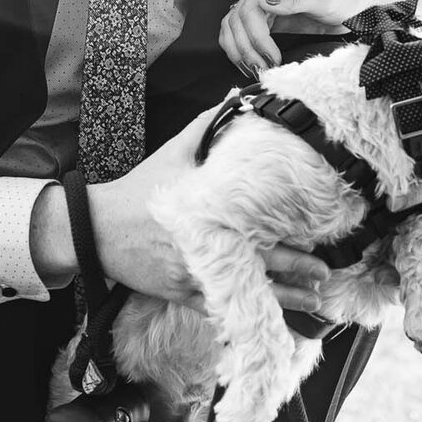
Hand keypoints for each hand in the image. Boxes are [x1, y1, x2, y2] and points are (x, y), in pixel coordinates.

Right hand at [76, 109, 331, 309]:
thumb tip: (236, 97)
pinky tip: (271, 324)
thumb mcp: (175, 152)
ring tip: (313, 302)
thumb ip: (208, 126)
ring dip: (283, 299)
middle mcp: (206, 246)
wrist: (96, 229)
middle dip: (297, 269)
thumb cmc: (139, 190)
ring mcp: (195, 274)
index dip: (290, 234)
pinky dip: (247, 318)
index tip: (318, 238)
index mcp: (208, 212)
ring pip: (246, 292)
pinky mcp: (183, 294)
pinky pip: (221, 311)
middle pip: (261, 262)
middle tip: (325, 274)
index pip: (259, 227)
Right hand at [218, 0, 403, 77]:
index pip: (249, 8)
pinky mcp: (269, 17)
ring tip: (257, 70)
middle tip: (263, 69)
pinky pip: (243, 33)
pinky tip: (252, 63)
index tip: (271, 57)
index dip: (256, 37)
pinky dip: (242, 49)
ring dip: (240, 51)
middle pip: (237, 20)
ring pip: (233, 27)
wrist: (359, 1)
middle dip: (247, 48)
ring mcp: (264, 1)